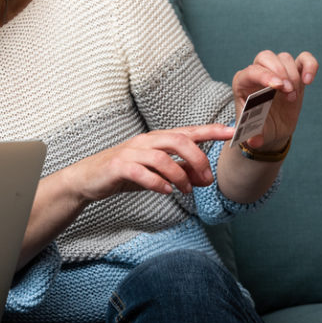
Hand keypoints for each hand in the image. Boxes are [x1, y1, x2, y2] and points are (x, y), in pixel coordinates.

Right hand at [60, 124, 234, 199]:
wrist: (88, 178)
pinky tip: (166, 192)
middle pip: (179, 141)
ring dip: (180, 176)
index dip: (211, 130)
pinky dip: (158, 183)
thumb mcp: (155, 171)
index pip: (188, 131)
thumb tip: (204, 177)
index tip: (233, 131)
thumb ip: (179, 171)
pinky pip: (142, 172)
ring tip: (186, 191)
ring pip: (162, 158)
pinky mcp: (118, 167)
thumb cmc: (125, 172)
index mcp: (157, 139)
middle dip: (198, 159)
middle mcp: (145, 141)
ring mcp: (131, 152)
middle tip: (207, 180)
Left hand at [232, 50, 318, 151]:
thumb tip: (254, 140)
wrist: (271, 129)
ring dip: (292, 76)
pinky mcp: (294, 74)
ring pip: (284, 58)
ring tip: (292, 97)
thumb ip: (252, 136)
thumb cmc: (258, 128)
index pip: (252, 71)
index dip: (265, 75)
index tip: (278, 86)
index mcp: (242, 83)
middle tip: (288, 91)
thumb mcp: (253, 134)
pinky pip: (304, 59)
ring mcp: (277, 71)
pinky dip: (310, 65)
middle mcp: (258, 73)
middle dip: (279, 72)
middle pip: (266, 57)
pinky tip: (309, 80)